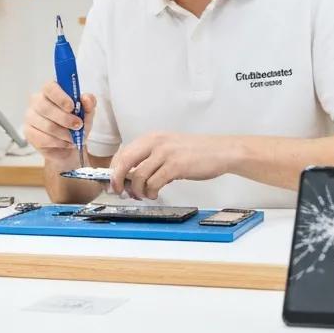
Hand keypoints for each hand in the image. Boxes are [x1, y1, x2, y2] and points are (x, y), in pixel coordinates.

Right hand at [24, 82, 94, 166]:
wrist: (69, 146)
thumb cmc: (75, 124)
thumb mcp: (87, 113)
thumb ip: (89, 103)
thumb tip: (85, 98)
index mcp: (50, 92)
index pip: (49, 88)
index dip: (60, 97)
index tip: (72, 107)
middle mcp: (37, 101)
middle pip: (46, 107)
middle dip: (65, 119)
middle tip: (78, 125)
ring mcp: (30, 117)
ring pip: (47, 125)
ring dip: (65, 133)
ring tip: (73, 137)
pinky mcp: (29, 133)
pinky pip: (43, 138)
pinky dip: (59, 142)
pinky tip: (65, 142)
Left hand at [109, 133, 239, 199]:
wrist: (221, 151)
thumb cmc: (196, 152)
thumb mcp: (169, 148)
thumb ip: (151, 158)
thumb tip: (131, 177)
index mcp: (152, 137)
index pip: (123, 152)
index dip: (114, 170)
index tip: (112, 182)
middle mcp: (156, 142)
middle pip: (125, 161)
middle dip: (118, 180)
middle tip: (119, 191)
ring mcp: (166, 153)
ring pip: (138, 176)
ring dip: (138, 191)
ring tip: (144, 195)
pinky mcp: (176, 166)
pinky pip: (154, 183)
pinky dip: (150, 193)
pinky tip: (155, 194)